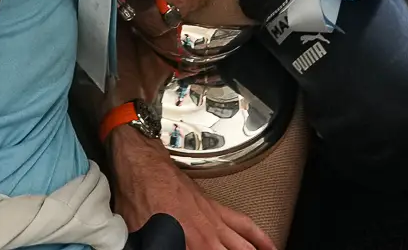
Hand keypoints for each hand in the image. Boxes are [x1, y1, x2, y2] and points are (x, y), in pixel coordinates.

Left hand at [109, 127, 275, 249]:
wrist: (142, 165)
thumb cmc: (138, 197)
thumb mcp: (139, 235)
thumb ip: (155, 245)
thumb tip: (157, 247)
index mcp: (191, 244)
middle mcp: (207, 235)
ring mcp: (214, 221)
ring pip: (245, 245)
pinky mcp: (215, 208)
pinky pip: (244, 224)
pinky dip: (260, 236)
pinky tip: (269, 245)